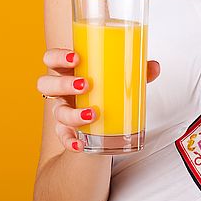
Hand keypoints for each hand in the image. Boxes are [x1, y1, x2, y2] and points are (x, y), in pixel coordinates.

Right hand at [37, 48, 160, 152]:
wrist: (102, 125)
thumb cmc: (106, 92)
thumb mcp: (119, 80)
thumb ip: (136, 72)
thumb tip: (154, 66)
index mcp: (69, 71)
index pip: (50, 58)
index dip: (57, 56)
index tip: (77, 58)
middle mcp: (61, 91)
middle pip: (45, 84)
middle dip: (63, 83)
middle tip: (86, 84)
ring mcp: (63, 112)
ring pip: (56, 112)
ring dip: (72, 113)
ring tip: (93, 113)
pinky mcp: (68, 132)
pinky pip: (64, 138)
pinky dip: (70, 141)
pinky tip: (81, 144)